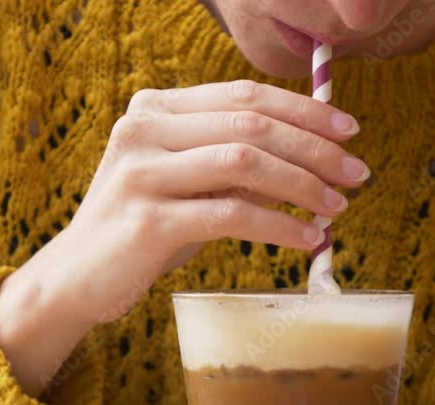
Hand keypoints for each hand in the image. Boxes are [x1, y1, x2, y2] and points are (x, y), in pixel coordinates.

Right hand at [0, 80, 367, 395]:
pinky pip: (231, 214)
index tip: (348, 129)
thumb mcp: (187, 184)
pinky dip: (279, 225)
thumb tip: (315, 160)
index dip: (303, 110)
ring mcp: (140, 173)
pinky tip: (308, 239)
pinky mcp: (147, 221)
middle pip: (250, 125)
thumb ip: (234, 164)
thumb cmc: (142, 229)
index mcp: (153, 109)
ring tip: (338, 208)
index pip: (243, 96)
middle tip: (357, 173)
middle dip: (315, 148)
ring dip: (303, 184)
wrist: (77, 278)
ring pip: (245, 163)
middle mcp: (142, 130)